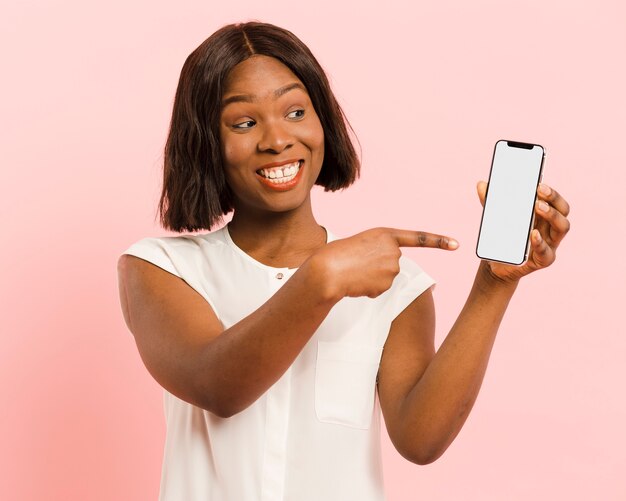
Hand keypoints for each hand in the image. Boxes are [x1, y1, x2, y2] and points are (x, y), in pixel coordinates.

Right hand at [310, 227, 457, 298]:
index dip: (439, 241)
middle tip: (357, 264)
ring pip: (386, 278)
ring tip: (354, 272)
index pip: (419, 238)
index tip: (456, 244)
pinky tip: (356, 282)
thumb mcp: (361, 243)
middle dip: (377, 267)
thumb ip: (379, 250)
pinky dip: (367, 289)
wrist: (327, 270)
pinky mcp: (386, 284)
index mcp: (386, 234)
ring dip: (371, 279)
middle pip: (393, 263)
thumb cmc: (337, 255)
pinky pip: (379, 290)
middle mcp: (393, 250)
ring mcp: (391, 268)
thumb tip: (389, 271)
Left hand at [476, 181, 570, 282]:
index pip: (556, 200)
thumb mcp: (496, 218)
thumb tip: (481, 184)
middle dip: (554, 198)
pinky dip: (540, 242)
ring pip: (562, 227)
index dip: (551, 191)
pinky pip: (546, 252)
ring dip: (552, 214)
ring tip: (537, 206)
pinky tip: (533, 234)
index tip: (538, 183)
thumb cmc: (502, 237)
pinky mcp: (544, 260)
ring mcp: (550, 244)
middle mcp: (551, 228)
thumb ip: (490, 202)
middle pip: (563, 210)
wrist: (496, 263)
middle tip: (538, 190)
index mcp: (544, 216)